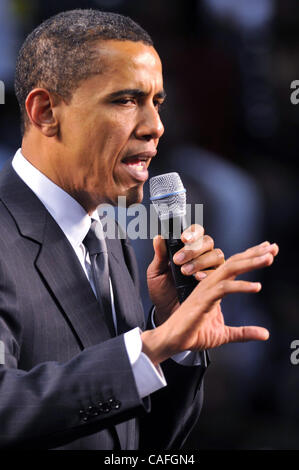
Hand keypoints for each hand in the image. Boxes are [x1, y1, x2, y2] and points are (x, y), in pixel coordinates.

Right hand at [142, 241, 278, 364]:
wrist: (174, 341)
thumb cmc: (193, 333)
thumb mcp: (224, 334)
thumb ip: (244, 332)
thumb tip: (265, 334)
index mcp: (215, 287)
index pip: (235, 266)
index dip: (252, 256)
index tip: (270, 249)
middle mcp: (211, 283)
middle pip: (234, 262)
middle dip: (255, 253)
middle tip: (273, 246)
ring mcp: (206, 290)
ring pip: (230, 269)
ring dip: (251, 262)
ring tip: (269, 258)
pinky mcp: (203, 300)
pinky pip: (224, 288)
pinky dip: (241, 286)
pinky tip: (257, 287)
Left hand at [146, 225, 224, 324]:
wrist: (166, 312)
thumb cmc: (162, 290)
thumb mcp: (156, 272)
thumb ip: (159, 255)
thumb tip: (158, 237)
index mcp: (186, 249)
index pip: (195, 233)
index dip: (192, 233)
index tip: (183, 238)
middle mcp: (201, 256)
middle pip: (207, 242)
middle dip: (194, 249)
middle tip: (179, 260)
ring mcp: (210, 268)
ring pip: (216, 255)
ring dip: (201, 261)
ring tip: (186, 272)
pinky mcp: (217, 281)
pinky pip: (221, 272)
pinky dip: (209, 273)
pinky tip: (198, 278)